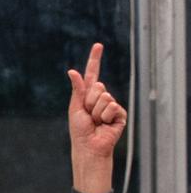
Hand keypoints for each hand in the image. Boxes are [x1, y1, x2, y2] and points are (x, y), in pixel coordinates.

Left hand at [67, 43, 125, 192]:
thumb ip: (78, 89)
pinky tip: (105, 125)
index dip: (95, 60)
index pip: (93, 74)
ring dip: (96, 111)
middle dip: (90, 101)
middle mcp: (101, 98)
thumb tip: (72, 71)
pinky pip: (113, 107)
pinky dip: (105, 117)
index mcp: (88, 95)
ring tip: (95, 122)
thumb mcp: (76, 107)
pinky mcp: (120, 114)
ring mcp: (111, 105)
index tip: (98, 45)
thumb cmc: (79, 130)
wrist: (89, 147)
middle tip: (88, 115)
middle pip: (98, 86)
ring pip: (105, 97)